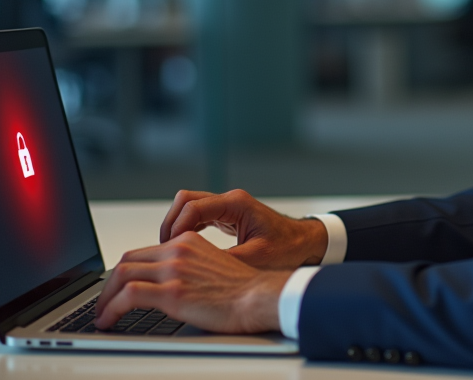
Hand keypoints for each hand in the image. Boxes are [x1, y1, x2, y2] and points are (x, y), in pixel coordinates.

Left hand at [93, 231, 289, 332]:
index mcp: (187, 242)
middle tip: (104, 304)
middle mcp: (178, 251)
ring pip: (122, 275)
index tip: (118, 289)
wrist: (260, 297)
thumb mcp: (211, 267)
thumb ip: (188, 269)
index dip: (124, 272)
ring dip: (105, 298)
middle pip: (127, 261)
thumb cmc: (243, 290)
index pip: (143, 253)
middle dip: (109, 285)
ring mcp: (174, 270)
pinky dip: (111, 309)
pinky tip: (108, 321)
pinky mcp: (173, 292)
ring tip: (102, 316)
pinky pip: (128, 296)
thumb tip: (168, 287)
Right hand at [160, 189, 327, 269]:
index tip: (169, 249)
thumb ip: (224, 262)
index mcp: (236, 204)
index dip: (176, 228)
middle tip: (164, 249)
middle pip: (186, 200)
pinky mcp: (228, 216)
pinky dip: (187, 229)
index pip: (193, 207)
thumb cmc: (288, 249)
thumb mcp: (255, 259)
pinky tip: (185, 249)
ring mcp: (228, 207)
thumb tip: (195, 272)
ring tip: (171, 251)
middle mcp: (230, 201)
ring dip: (178, 226)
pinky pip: (199, 216)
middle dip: (171, 223)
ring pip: (190, 206)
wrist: (307, 243)